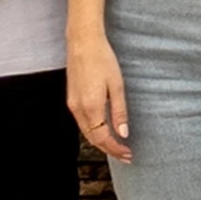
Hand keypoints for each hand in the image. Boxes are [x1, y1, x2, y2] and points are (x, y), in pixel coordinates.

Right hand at [67, 31, 130, 160]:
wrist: (83, 44)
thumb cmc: (103, 60)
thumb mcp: (117, 85)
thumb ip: (119, 111)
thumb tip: (123, 133)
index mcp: (91, 107)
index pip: (102, 138)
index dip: (115, 149)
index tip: (128, 154)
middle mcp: (78, 110)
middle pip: (93, 138)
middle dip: (109, 149)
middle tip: (126, 155)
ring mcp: (72, 105)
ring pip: (86, 131)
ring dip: (101, 141)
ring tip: (118, 146)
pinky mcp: (71, 99)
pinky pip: (82, 122)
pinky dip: (93, 131)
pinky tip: (104, 130)